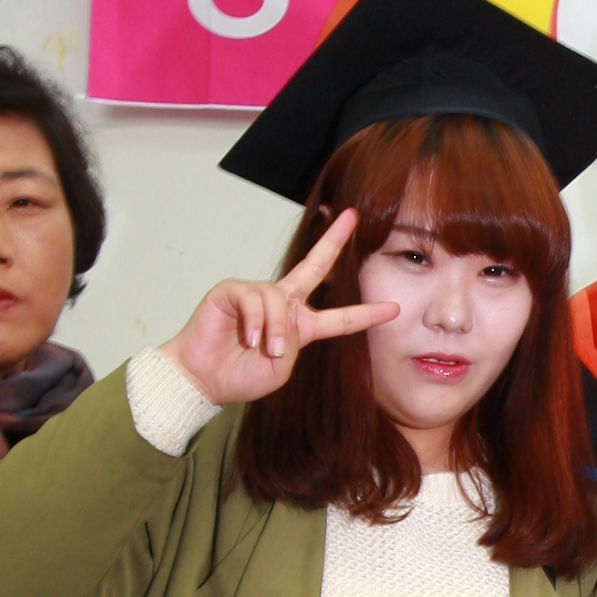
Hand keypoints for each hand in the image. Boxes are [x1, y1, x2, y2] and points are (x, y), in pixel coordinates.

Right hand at [162, 209, 399, 409]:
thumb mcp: (280, 368)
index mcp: (300, 326)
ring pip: (280, 298)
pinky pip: (254, 299)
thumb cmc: (241, 376)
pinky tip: (247, 338)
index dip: (364, 314)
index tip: (393, 309)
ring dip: (275, 328)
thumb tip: (286, 313)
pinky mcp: (233, 290)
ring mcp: (257, 294)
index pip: (339, 318)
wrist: (204, 379)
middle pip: (314, 266)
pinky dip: (254, 321)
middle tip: (351, 217)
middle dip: (333, 241)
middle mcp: (282, 304)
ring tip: (264, 349)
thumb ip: (292, 342)